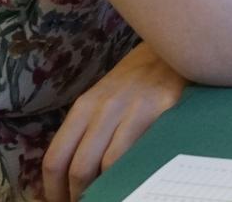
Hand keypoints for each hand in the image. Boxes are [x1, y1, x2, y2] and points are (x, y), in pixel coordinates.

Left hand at [41, 41, 186, 201]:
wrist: (177, 45)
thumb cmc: (140, 79)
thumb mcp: (106, 98)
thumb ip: (89, 129)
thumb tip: (72, 174)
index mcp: (85, 106)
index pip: (55, 159)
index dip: (53, 191)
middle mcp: (104, 107)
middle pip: (78, 168)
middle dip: (78, 196)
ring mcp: (134, 109)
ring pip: (106, 165)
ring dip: (104, 190)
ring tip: (110, 196)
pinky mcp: (163, 110)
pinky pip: (138, 154)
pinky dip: (131, 174)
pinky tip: (134, 180)